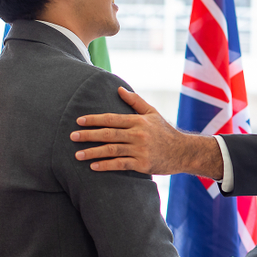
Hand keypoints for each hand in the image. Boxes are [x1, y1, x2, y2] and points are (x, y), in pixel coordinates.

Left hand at [71, 87, 222, 177]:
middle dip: (88, 135)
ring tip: (77, 155)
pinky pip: (120, 164)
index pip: (111, 119)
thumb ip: (135, 101)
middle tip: (72, 137)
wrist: (183, 152)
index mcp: (138, 121)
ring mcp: (140, 150)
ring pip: (112, 150)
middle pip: (108, 134)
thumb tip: (119, 89)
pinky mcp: (143, 164)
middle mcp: (138, 134)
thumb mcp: (152, 113)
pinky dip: (106, 166)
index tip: (79, 121)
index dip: (94, 119)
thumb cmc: (165, 132)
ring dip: (93, 152)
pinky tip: (93, 166)